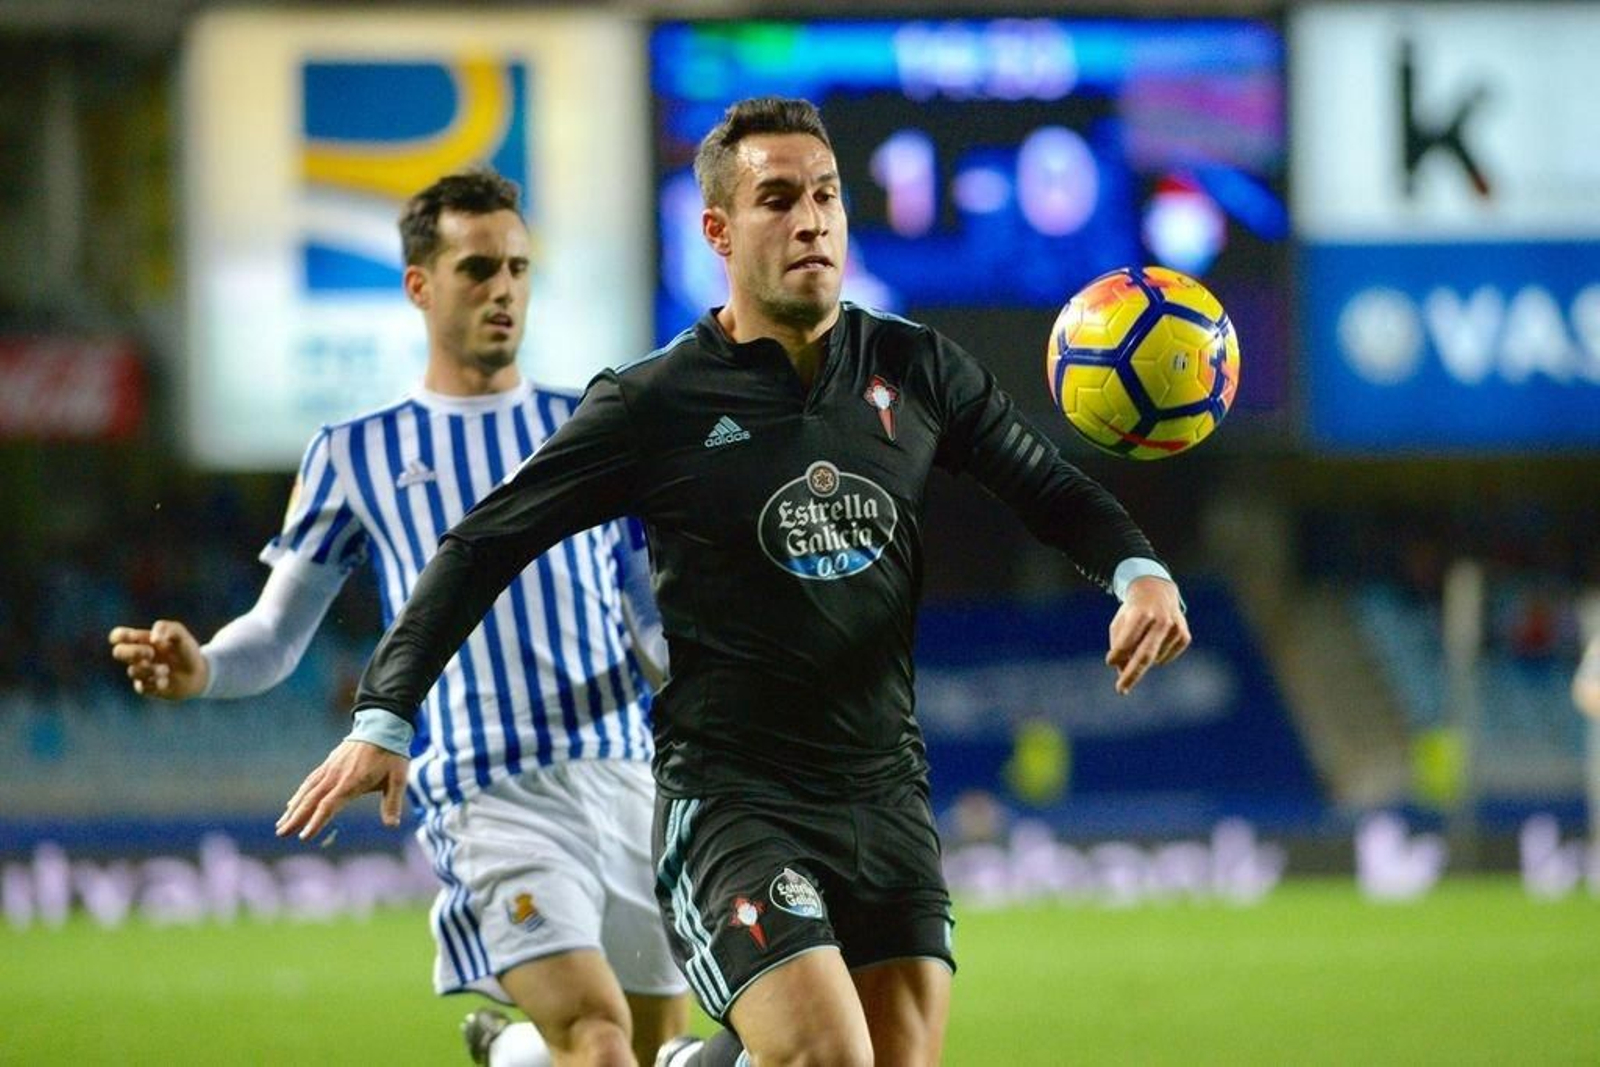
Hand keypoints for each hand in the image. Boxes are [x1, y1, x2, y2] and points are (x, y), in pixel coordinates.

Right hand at [108, 620, 209, 699]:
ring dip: (150, 669)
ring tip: (166, 670)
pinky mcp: (146, 687)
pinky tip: (165, 682)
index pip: (118, 636)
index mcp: (142, 640)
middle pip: (118, 652)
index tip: (133, 637)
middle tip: (151, 653)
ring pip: (132, 671)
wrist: (198, 674)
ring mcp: (140, 672)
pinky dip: (154, 683)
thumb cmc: (186, 651)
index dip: (118, 636)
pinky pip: (141, 687)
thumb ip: (166, 628)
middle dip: (133, 652)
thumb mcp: (180, 634)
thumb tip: (153, 639)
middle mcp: (138, 656)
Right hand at [277, 739, 408, 840]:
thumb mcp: (398, 778)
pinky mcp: (329, 762)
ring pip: (307, 790)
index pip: (328, 806)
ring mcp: (330, 768)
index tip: (304, 836)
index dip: (316, 822)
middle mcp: (336, 776)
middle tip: (281, 834)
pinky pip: (310, 780)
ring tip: (281, 823)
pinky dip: (300, 793)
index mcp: (351, 782)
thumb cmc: (392, 753)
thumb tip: (392, 825)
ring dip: (293, 808)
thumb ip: (392, 803)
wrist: (383, 724)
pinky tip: (292, 803)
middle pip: (311, 800)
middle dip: (295, 818)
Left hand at [1106, 576, 1189, 694]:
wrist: (1157, 591)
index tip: (1109, 662)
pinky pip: (1165, 658)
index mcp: (1141, 614)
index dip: (1118, 653)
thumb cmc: (1133, 611)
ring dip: (1143, 657)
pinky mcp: (1185, 636)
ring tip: (1143, 637)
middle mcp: (1161, 620)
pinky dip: (1157, 655)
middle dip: (1132, 674)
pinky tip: (1156, 639)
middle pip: (1145, 655)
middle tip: (1120, 690)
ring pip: (1154, 658)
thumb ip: (1119, 645)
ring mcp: (1175, 628)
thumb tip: (1123, 671)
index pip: (1128, 640)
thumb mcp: (1120, 622)